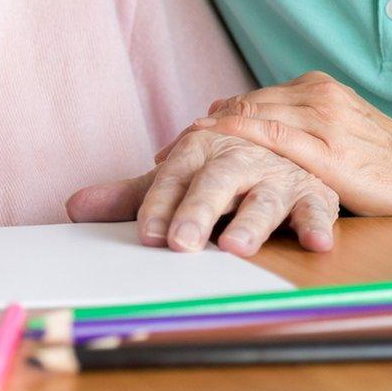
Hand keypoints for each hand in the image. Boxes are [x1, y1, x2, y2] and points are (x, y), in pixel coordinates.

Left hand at [66, 132, 340, 256]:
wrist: (285, 145)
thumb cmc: (222, 174)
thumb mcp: (178, 181)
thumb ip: (132, 197)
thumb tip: (72, 208)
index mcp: (200, 150)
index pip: (173, 177)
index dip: (159, 205)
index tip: (148, 234)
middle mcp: (238, 158)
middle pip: (215, 183)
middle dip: (197, 211)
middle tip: (181, 244)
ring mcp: (277, 175)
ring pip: (264, 196)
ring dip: (252, 221)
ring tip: (236, 245)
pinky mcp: (313, 192)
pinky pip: (319, 207)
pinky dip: (319, 223)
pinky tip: (317, 243)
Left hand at [169, 72, 391, 216]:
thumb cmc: (383, 160)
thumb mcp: (338, 128)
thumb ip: (295, 121)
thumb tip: (239, 120)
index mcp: (317, 87)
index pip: (250, 100)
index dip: (211, 121)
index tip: (179, 142)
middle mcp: (317, 95)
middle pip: (243, 107)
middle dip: (201, 133)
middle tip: (163, 156)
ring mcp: (323, 119)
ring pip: (251, 120)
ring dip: (210, 141)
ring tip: (174, 162)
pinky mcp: (329, 150)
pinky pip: (274, 140)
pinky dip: (238, 142)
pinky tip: (214, 155)